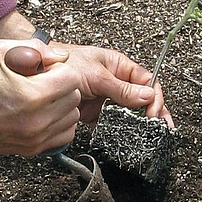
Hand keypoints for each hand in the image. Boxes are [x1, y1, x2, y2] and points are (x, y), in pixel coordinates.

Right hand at [0, 39, 81, 156]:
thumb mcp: (0, 52)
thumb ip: (34, 48)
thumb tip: (61, 56)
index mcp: (32, 95)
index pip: (72, 78)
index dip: (60, 70)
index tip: (46, 72)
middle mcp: (38, 119)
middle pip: (75, 97)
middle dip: (62, 87)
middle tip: (44, 84)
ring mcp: (37, 137)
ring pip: (73, 116)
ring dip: (63, 106)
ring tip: (44, 100)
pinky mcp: (35, 148)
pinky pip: (66, 134)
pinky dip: (60, 124)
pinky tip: (45, 115)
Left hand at [52, 42, 173, 127]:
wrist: (39, 72)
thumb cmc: (66, 62)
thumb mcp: (96, 74)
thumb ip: (121, 88)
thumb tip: (147, 96)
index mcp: (121, 67)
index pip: (147, 82)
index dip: (154, 98)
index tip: (153, 113)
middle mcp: (117, 83)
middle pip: (143, 100)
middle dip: (154, 114)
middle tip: (161, 129)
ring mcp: (107, 99)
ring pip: (130, 113)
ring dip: (139, 125)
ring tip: (149, 137)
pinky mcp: (96, 113)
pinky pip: (113, 123)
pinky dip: (120, 132)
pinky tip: (127, 138)